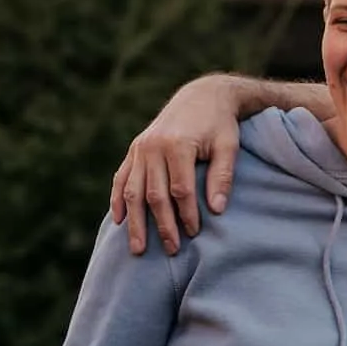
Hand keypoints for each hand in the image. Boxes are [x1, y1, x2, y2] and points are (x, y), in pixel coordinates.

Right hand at [110, 76, 243, 255]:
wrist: (202, 96)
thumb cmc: (219, 124)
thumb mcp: (228, 146)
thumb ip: (222, 177)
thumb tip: (217, 210)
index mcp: (177, 145)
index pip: (181, 190)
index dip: (187, 214)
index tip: (195, 232)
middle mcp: (153, 147)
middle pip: (154, 195)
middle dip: (162, 225)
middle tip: (171, 249)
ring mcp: (140, 148)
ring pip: (133, 192)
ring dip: (135, 222)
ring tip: (138, 248)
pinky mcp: (134, 149)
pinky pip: (121, 178)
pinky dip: (118, 200)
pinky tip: (118, 221)